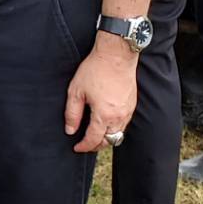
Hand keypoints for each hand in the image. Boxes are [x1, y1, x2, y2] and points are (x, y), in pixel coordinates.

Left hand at [65, 38, 138, 152]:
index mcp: (104, 115)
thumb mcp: (76, 91)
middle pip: (109, 141)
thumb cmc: (95, 70)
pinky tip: (105, 122)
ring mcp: (128, 111)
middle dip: (96, 145)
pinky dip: (114, 128)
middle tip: (85, 144)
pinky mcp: (132, 105)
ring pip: (118, 134)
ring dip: (106, 138)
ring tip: (94, 135)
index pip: (94, 139)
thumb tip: (70, 130)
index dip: (84, 146)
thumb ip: (72, 113)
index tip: (76, 148)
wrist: (116, 55)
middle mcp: (119, 117)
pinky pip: (124, 124)